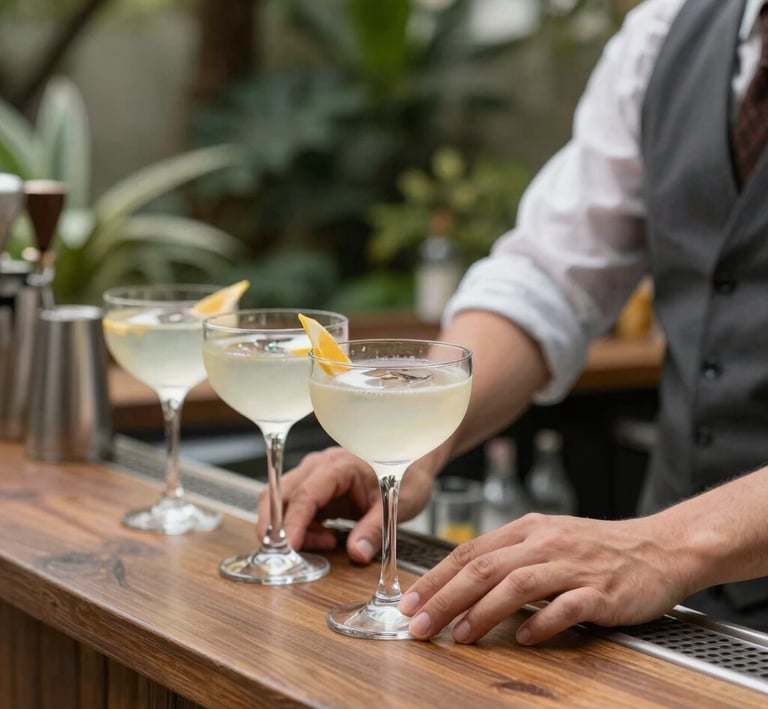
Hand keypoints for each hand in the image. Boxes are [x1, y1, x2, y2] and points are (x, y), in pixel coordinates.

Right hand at [257, 447, 433, 562]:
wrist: (410, 460)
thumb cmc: (405, 475)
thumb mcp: (397, 504)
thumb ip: (375, 529)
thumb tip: (356, 554)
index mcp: (338, 466)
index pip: (304, 495)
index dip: (292, 524)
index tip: (288, 549)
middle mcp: (318, 467)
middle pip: (278, 495)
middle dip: (275, 528)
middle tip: (288, 557)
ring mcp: (313, 476)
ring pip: (282, 503)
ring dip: (291, 530)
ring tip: (326, 544)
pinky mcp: (315, 489)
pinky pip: (294, 510)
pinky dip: (300, 529)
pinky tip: (325, 539)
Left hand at [400, 512, 690, 644]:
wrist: (659, 547)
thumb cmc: (597, 548)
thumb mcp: (547, 539)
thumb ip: (509, 557)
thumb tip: (463, 588)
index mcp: (528, 528)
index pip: (470, 551)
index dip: (436, 577)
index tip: (410, 602)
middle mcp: (545, 542)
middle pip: (485, 568)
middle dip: (445, 598)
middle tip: (420, 624)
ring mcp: (573, 565)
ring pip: (517, 584)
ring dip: (483, 612)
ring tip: (460, 635)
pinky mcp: (601, 591)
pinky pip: (565, 607)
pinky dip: (540, 624)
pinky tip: (522, 640)